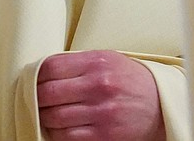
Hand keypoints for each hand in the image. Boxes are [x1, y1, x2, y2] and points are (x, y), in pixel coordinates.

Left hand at [37, 51, 165, 140]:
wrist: (161, 104)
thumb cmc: (130, 80)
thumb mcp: (107, 59)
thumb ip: (77, 63)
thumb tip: (43, 70)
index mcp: (96, 62)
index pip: (50, 66)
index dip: (35, 74)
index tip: (32, 79)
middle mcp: (99, 85)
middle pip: (48, 93)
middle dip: (36, 98)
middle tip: (35, 99)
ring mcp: (102, 112)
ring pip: (54, 117)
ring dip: (45, 118)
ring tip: (46, 114)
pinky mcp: (105, 135)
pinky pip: (68, 137)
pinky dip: (58, 134)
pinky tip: (60, 128)